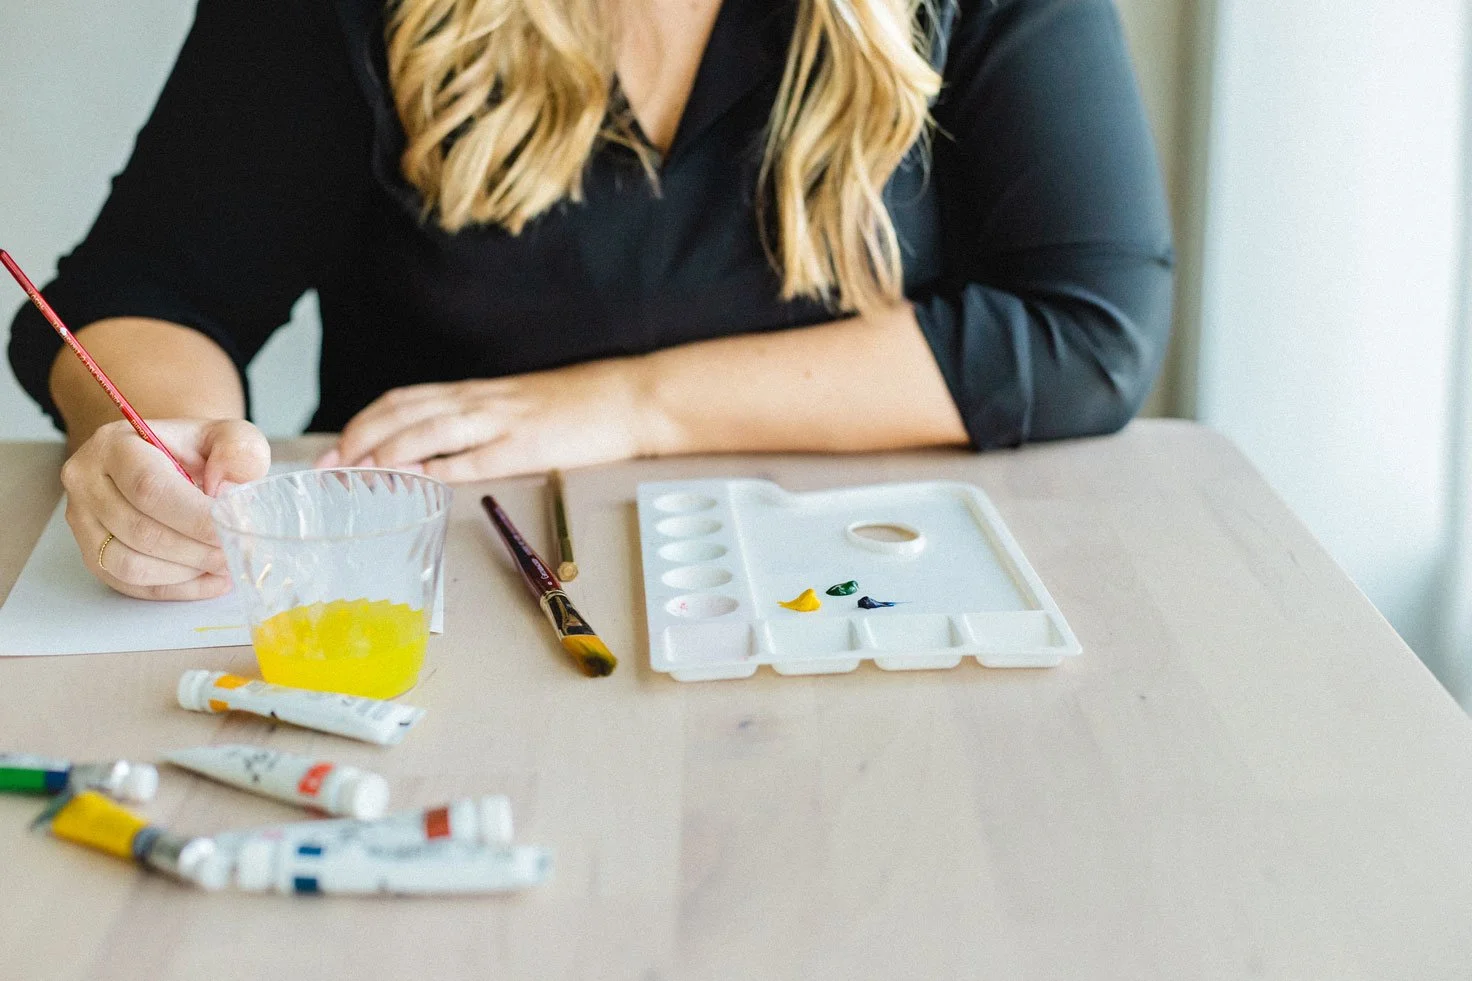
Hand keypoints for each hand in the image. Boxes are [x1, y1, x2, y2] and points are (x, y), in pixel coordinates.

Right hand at [61, 419, 270, 599]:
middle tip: (235, 553)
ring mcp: (83, 521)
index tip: (232, 531)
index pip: (149, 488)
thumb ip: (239, 451)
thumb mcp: (229, 436)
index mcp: (117, 444)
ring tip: (224, 565)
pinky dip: (175, 589)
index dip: (194, 518)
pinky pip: (129, 585)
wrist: (173, 462)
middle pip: (139, 530)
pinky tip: (210, 579)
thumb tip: (228, 489)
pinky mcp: (92, 553)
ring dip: (185, 573)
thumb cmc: (200, 451)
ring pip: (128, 564)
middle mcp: (87, 481)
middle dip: (196, 549)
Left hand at [317, 358, 659, 481]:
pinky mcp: (528, 446)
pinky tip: (418, 481)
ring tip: (359, 469)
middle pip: (405, 411)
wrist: (628, 398)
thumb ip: (478, 423)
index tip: (334, 448)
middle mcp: (481, 401)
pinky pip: (477, 458)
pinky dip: (443, 468)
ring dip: (391, 449)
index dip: (364, 422)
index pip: (405, 400)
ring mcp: (503, 422)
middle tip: (330, 464)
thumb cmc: (577, 405)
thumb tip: (437, 450)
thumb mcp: (517, 406)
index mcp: (476, 393)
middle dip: (361, 436)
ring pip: (432, 428)